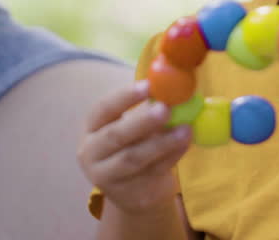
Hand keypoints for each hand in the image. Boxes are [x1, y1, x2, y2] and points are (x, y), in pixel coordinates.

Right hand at [78, 80, 191, 217]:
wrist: (135, 191)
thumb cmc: (135, 145)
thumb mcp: (136, 126)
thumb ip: (151, 108)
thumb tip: (175, 89)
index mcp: (92, 128)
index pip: (103, 109)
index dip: (125, 96)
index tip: (148, 86)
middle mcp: (91, 153)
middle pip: (115, 136)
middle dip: (142, 121)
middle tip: (165, 109)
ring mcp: (107, 177)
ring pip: (134, 158)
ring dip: (162, 142)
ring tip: (186, 129)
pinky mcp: (129, 193)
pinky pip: (152, 171)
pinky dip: (172, 156)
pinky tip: (186, 143)